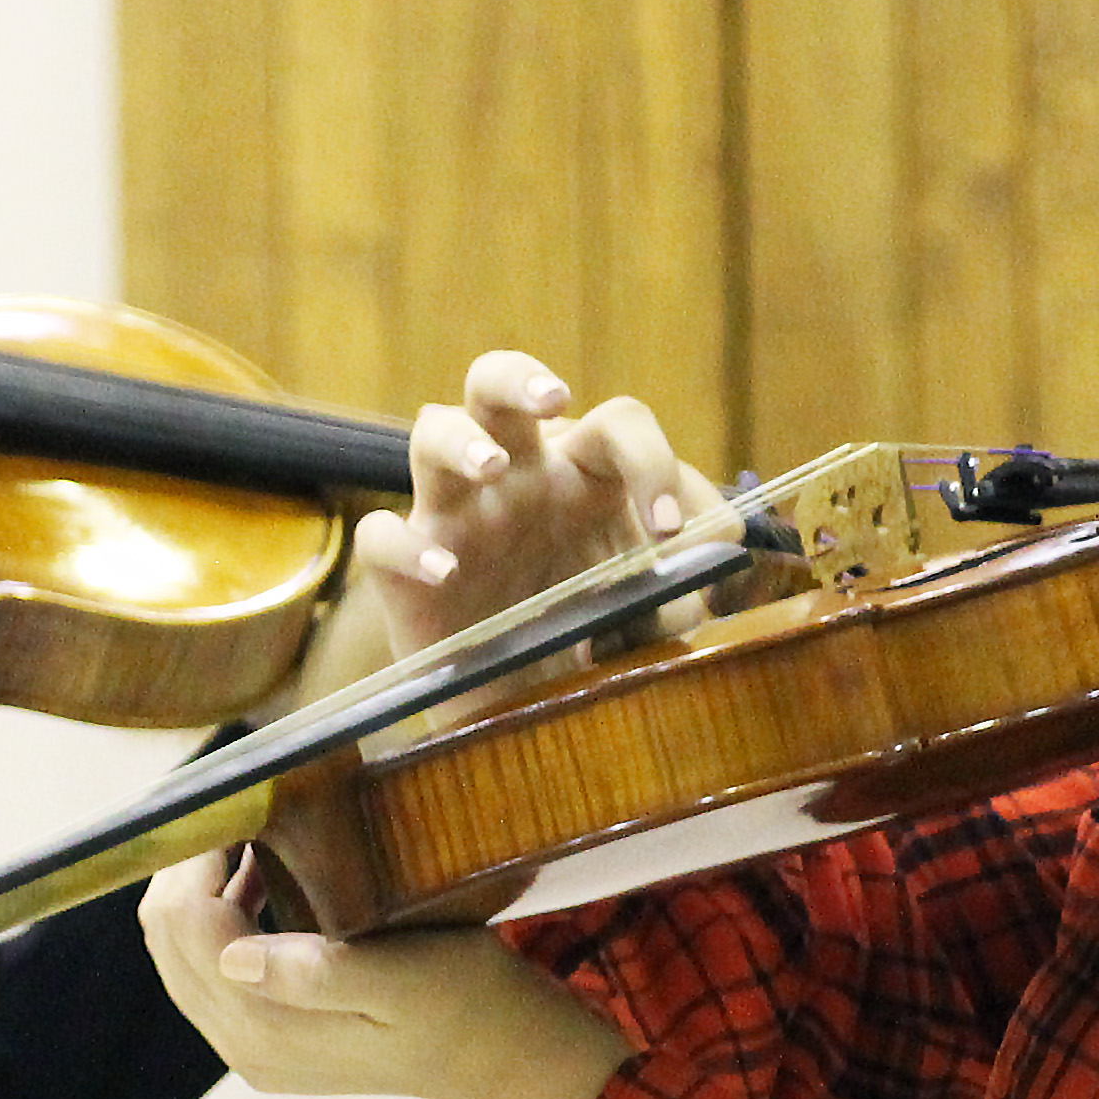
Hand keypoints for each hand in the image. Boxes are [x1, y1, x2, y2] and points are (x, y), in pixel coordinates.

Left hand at [141, 852, 629, 1098]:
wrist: (503, 1057)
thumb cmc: (467, 1002)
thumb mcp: (405, 978)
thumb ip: (317, 973)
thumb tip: (232, 956)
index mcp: (269, 1029)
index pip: (187, 924)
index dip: (194, 854)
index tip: (229, 796)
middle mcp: (245, 1045)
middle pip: (166, 939)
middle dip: (183, 866)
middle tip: (231, 805)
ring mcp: (251, 1048)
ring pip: (178, 952)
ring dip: (198, 887)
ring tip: (241, 828)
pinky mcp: (266, 1040)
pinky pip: (208, 969)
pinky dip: (217, 915)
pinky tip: (257, 875)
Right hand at [358, 349, 720, 656]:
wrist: (528, 720)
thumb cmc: (598, 642)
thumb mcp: (658, 615)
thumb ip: (687, 582)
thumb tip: (713, 554)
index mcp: (583, 473)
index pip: (617, 426)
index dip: (650, 463)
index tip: (670, 534)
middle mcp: (515, 476)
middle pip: (502, 383)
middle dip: (525, 378)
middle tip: (554, 398)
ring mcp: (454, 515)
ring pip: (432, 429)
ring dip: (460, 439)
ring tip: (490, 467)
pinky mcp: (405, 572)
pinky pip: (385, 537)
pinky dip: (410, 547)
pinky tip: (445, 573)